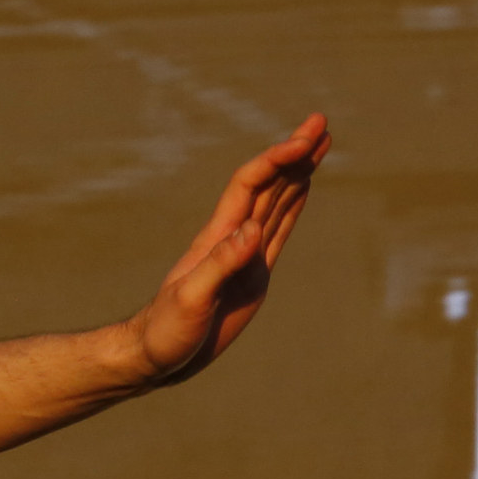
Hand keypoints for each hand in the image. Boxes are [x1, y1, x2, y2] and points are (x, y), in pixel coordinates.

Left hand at [122, 113, 326, 384]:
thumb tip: (251, 231)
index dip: (276, 160)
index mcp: (217, 238)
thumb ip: (220, 266)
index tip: (305, 140)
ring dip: (298, 171)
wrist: (155, 356)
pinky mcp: (253, 274)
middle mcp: (232, 238)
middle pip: (268, 184)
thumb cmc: (165, 332)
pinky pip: (278, 230)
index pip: (250, 185)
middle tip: (322, 122)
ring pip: (277, 201)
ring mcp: (244, 255)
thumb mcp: (191, 300)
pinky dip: (293, 205)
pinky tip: (303, 188)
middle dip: (294, 152)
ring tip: (321, 143)